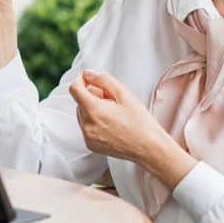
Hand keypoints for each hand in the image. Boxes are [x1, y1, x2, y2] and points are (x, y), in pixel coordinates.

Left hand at [71, 70, 197, 188]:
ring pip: (82, 114)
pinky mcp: (91, 145)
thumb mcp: (124, 94)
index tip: (89, 80)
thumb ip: (103, 80)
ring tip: (113, 113)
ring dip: (92, 109)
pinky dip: (94, 122)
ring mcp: (88, 137)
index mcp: (94, 111)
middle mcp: (87, 126)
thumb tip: (87, 74)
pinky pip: (86, 127)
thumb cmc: (140, 122)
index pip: (74, 89)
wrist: (149, 147)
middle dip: (91, 96)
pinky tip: (111, 124)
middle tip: (111, 99)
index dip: (81, 81)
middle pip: (79, 102)